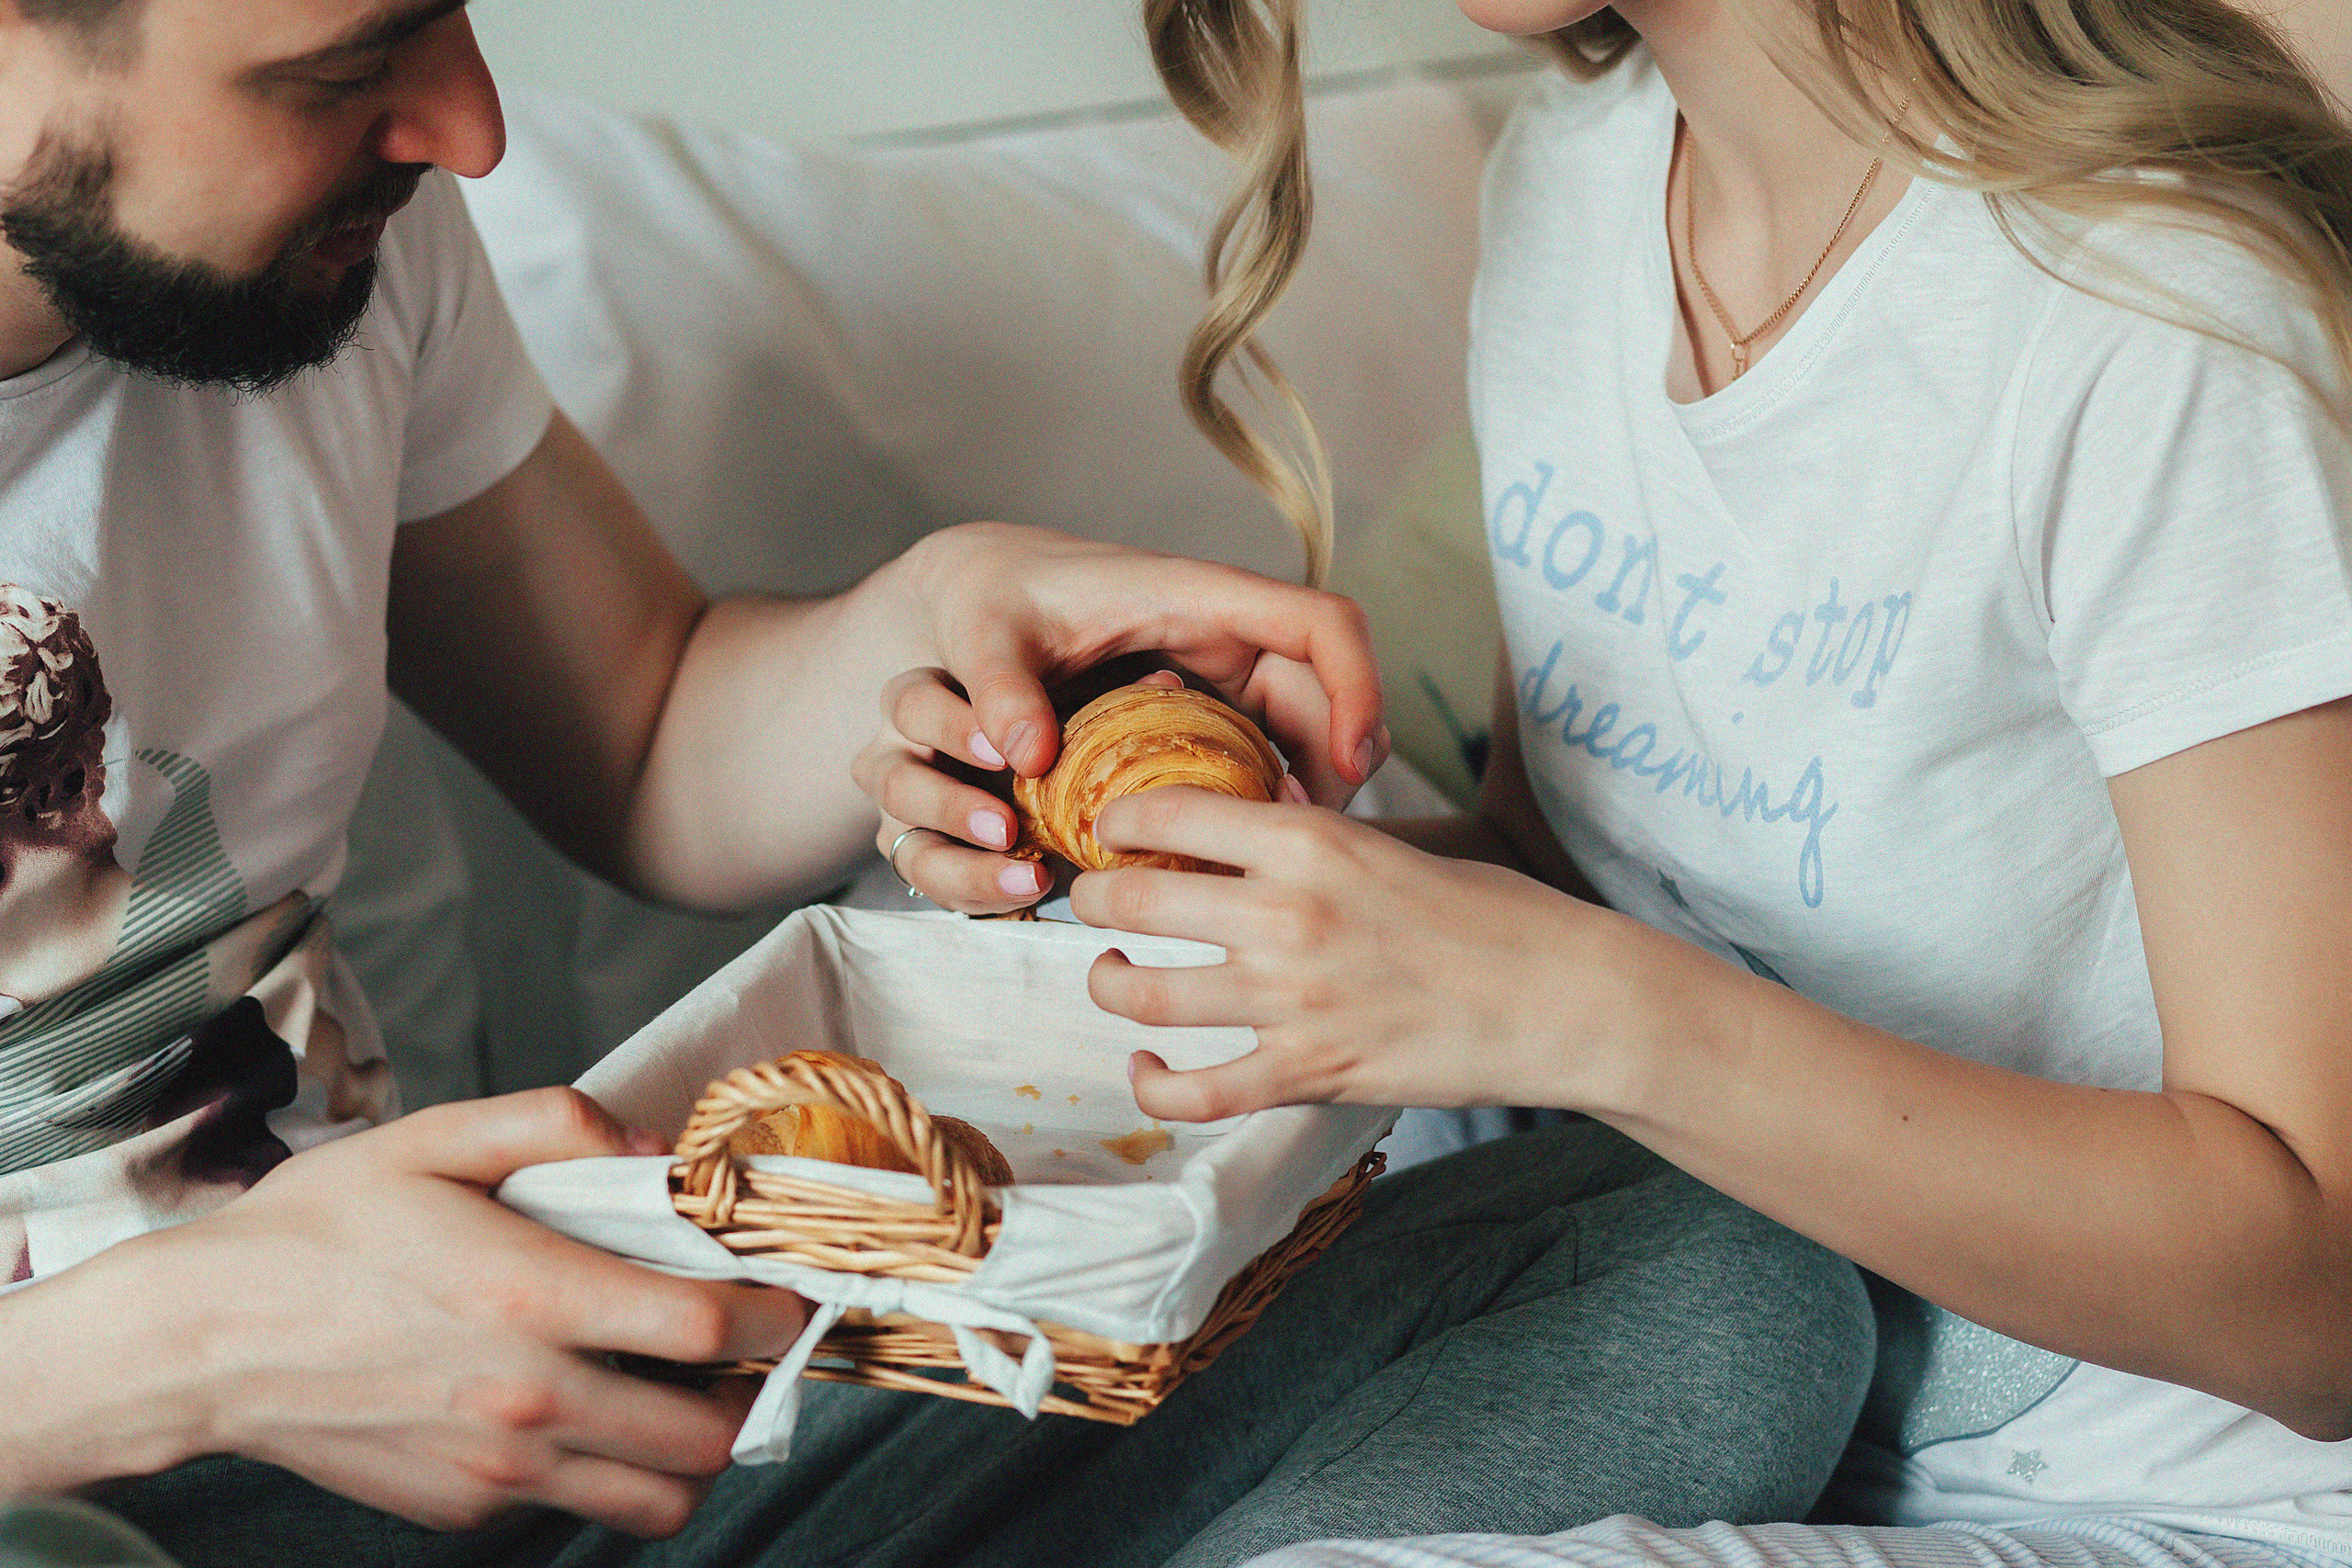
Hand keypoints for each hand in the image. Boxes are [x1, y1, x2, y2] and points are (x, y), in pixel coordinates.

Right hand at [3, 1088, 807, 1536]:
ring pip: (660, 1499)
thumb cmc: (318, 1233)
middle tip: (744, 1351)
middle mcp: (529, 1398)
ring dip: (696, 1452)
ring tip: (683, 1394)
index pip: (708, 1328)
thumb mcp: (435, 1140)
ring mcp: (500, 1466)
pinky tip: (584, 1409)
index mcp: (533, 1298)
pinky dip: (609, 1469)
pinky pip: (578, 1503)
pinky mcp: (468, 1506)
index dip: (772, 1313)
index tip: (786, 1294)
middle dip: (752, 1394)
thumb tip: (654, 1147)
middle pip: (709, 1435)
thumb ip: (557, 1125)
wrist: (200, 1342)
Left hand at [852, 522, 1386, 914]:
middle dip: (1341, 759)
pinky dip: (1265, 793)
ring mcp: (1219, 668)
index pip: (1322, 621)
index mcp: (1197, 595)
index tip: (1354, 759)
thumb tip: (1028, 755)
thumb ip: (1001, 687)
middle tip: (1323, 839)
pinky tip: (1244, 849)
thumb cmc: (988, 598)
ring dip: (1310, 784)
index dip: (1358, 685)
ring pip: (1302, 724)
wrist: (975, 589)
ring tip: (1291, 856)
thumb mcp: (985, 635)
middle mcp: (1223, 630)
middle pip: (1326, 688)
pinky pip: (1260, 745)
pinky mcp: (1202, 704)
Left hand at [1070, 787, 1630, 1118]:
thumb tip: (1241, 830)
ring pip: (1140, 996)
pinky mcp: (1307, 1074)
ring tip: (1112, 975)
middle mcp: (1284, 915)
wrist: (1560, 998)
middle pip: (1129, 900)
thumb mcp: (1395, 844)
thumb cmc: (1493, 914)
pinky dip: (1152, 1085)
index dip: (1119, 820)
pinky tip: (1147, 1068)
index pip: (1165, 812)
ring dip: (1108, 984)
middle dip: (1092, 899)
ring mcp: (1290, 1002)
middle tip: (1094, 901)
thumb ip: (1311, 842)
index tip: (1111, 829)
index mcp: (1308, 840)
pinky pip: (1193, 1092)